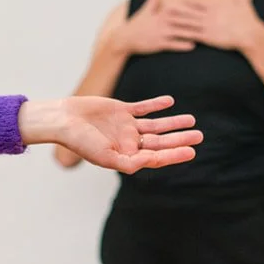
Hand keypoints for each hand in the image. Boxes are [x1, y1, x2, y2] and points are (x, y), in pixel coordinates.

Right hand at [22, 95, 200, 174]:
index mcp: (126, 156)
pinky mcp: (121, 110)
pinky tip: (170, 101)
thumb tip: (151, 161)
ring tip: (192, 120)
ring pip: (156, 125)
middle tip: (199, 136)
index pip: (156, 157)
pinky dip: (156, 104)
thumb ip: (129, 162)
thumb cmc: (81, 142)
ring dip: (173, 123)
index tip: (192, 152)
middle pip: (160, 141)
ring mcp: (125, 126)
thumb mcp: (106, 157)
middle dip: (180, 139)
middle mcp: (129, 142)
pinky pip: (143, 107)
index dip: (175, 155)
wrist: (63, 120)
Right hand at [122, 0, 199, 53]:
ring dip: (194, 34)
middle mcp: (163, 21)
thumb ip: (153, 1)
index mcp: (162, 13)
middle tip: (211, 23)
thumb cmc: (136, 25)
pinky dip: (183, 45)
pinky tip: (192, 46)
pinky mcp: (159, 43)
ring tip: (205, 35)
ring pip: (181, 32)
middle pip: (185, 21)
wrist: (125, 38)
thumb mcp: (144, 11)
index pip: (182, 10)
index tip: (206, 10)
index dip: (195, 10)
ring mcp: (161, 33)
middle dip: (198, 22)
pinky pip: (174, 44)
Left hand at [172, 0, 262, 52]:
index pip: (199, 3)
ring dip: (176, 21)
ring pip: (188, 22)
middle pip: (190, 11)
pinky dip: (183, 34)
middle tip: (165, 8)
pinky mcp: (208, 37)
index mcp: (216, 6)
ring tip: (166, 20)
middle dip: (177, 10)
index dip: (188, 1)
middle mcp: (209, 15)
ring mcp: (207, 26)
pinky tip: (174, 34)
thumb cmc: (248, 19)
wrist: (250, 33)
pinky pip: (192, 35)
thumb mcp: (243, 2)